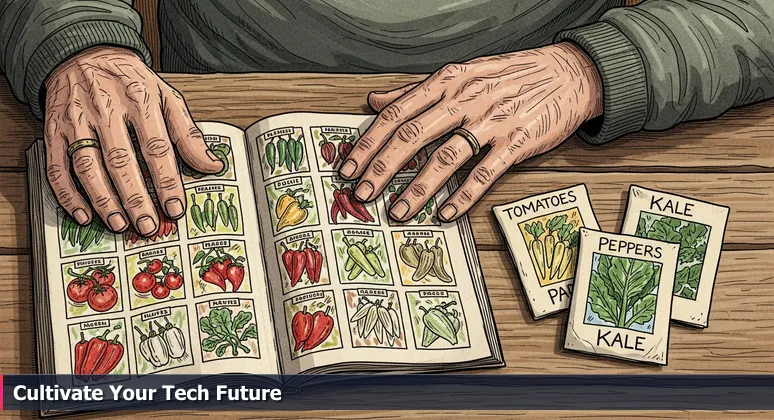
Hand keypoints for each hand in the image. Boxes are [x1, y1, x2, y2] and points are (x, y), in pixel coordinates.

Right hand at [44, 46, 222, 234]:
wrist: (82, 52)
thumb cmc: (129, 80)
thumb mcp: (165, 96)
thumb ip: (188, 133)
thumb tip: (212, 165)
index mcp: (139, 100)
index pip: (156, 147)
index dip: (166, 182)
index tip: (175, 208)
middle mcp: (105, 109)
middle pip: (121, 161)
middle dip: (135, 198)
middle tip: (148, 226)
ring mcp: (76, 120)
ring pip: (87, 166)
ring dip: (103, 200)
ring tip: (120, 225)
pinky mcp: (53, 129)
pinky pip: (57, 167)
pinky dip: (68, 195)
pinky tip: (83, 215)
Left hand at [339, 42, 602, 221]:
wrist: (566, 74)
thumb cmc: (510, 76)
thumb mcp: (460, 74)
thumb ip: (415, 90)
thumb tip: (374, 100)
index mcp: (447, 82)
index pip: (397, 114)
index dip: (369, 142)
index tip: (349, 166)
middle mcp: (465, 100)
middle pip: (413, 136)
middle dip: (383, 168)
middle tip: (363, 193)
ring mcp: (492, 121)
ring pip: (445, 158)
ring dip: (417, 189)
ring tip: (398, 211)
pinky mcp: (518, 142)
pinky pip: (485, 173)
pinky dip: (463, 196)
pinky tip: (445, 213)